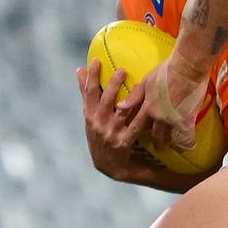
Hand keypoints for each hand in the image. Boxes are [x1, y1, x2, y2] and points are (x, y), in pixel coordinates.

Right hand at [77, 60, 149, 179]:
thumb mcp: (90, 116)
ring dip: (130, 97)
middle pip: (106, 100)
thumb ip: (87, 94)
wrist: (108, 166)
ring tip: (140, 84)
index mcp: (90, 116)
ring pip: (121, 111)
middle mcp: (98, 124)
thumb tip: (79, 71)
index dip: (91, 76)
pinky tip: (149, 107)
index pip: (89, 93)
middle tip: (122, 70)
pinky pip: (135, 127)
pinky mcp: (123, 143)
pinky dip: (142, 116)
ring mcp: (111, 134)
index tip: (96, 61)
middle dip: (112, 84)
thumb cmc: (100, 135)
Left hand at [116, 55, 207, 151]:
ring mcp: (173, 119)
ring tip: (170, 147)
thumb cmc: (167, 69)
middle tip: (156, 147)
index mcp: (148, 106)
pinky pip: (186, 137)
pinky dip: (186, 143)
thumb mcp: (147, 81)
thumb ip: (135, 96)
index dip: (136, 134)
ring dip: (169, 143)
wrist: (188, 66)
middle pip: (154, 134)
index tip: (135, 140)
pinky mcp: (187, 119)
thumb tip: (120, 106)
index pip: (138, 125)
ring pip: (169, 137)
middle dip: (155, 142)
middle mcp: (159, 116)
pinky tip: (187, 147)